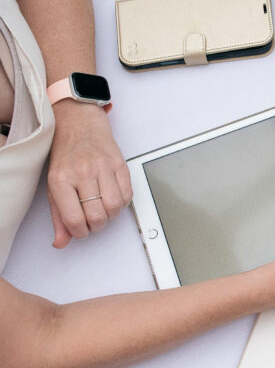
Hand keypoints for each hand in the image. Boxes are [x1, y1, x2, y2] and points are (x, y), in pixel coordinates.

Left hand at [46, 103, 131, 247]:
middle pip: (97, 216)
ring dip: (111, 215)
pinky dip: (122, 204)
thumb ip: (58, 216)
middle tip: (93, 221)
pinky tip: (113, 199)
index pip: (74, 219)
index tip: (81, 231)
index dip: (80, 232)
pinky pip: (127, 195)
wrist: (79, 125)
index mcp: (61, 179)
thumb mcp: (54, 186)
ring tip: (103, 209)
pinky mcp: (119, 164)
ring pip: (114, 207)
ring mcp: (102, 167)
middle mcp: (82, 172)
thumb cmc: (66, 155)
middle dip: (97, 226)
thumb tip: (61, 241)